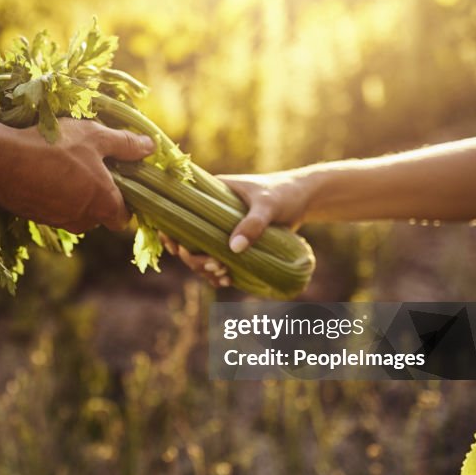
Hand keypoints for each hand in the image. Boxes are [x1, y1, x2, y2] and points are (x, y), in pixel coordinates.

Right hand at [0, 118, 154, 232]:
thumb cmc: (52, 146)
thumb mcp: (94, 136)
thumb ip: (125, 144)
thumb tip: (151, 147)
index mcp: (103, 205)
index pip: (124, 216)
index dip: (125, 199)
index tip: (118, 177)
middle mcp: (82, 221)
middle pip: (100, 214)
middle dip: (99, 193)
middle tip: (90, 162)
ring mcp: (57, 221)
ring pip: (76, 211)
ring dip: (75, 192)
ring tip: (64, 161)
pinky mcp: (36, 218)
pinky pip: (54, 208)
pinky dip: (54, 193)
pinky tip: (43, 168)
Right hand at [163, 170, 312, 285]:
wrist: (304, 199)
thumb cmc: (284, 193)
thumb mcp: (267, 205)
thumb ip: (252, 224)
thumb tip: (233, 249)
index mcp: (210, 194)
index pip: (179, 212)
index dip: (171, 232)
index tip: (177, 250)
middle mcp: (210, 212)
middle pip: (187, 239)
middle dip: (194, 258)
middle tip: (214, 266)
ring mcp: (221, 228)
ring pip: (200, 253)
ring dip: (205, 269)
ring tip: (223, 276)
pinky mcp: (234, 241)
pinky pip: (217, 259)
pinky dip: (217, 273)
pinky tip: (226, 280)